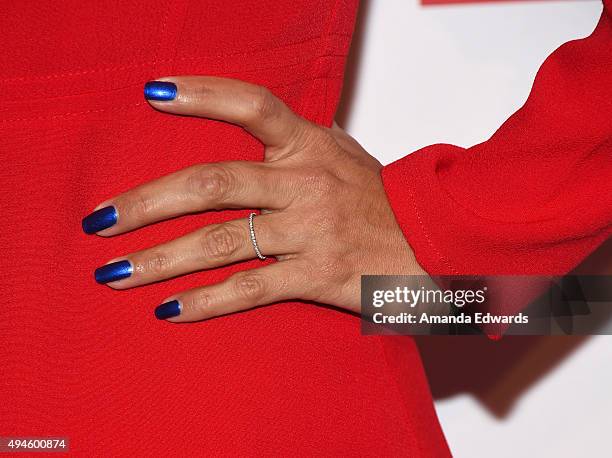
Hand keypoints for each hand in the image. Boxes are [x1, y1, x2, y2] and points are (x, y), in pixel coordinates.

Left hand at [82, 76, 424, 321]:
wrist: (433, 246)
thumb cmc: (384, 200)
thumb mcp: (348, 154)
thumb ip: (304, 136)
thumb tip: (268, 118)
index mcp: (310, 146)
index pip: (253, 106)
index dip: (202, 95)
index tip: (152, 93)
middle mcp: (305, 184)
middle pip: (212, 183)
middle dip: (147, 202)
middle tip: (100, 221)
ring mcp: (310, 231)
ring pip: (220, 242)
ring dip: (160, 260)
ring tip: (115, 273)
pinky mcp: (316, 276)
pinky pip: (250, 288)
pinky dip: (206, 301)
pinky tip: (169, 310)